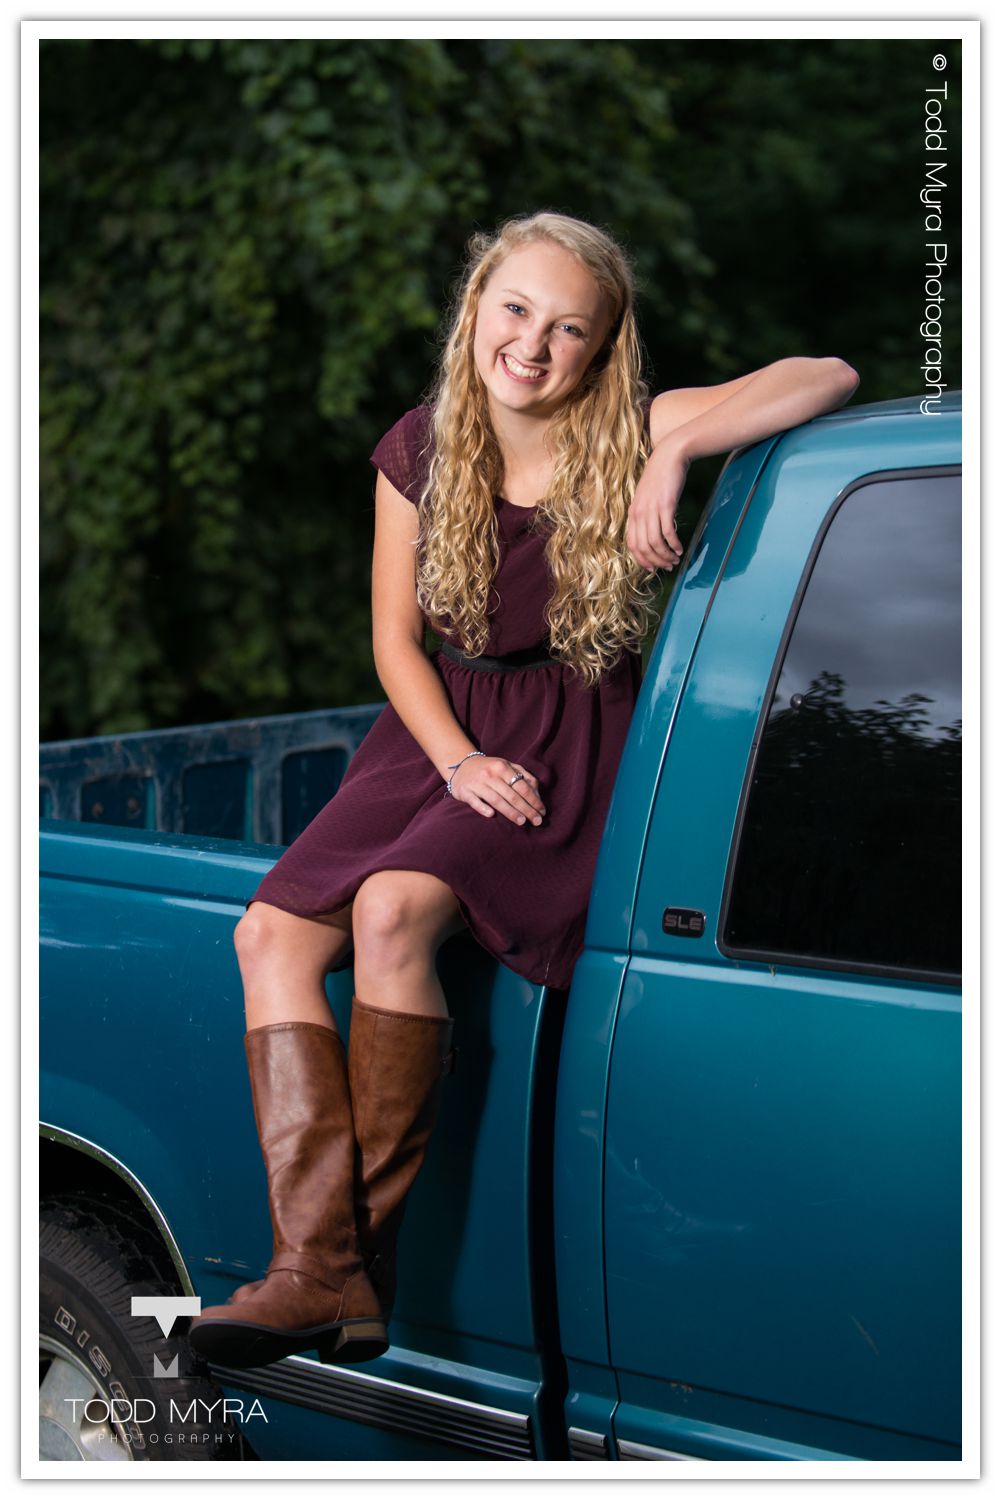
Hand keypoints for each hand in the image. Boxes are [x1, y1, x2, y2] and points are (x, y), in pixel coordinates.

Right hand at [449, 757, 546, 825]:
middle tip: (537, 821)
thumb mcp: (506, 766)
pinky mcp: (465, 791)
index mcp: (502, 767)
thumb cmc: (490, 769)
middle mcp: (490, 774)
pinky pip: (475, 802)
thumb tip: (537, 792)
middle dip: (526, 809)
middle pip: (512, 795)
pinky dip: (483, 808)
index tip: (542, 812)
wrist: (461, 764)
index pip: (522, 786)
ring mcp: (477, 783)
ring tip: (522, 822)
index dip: (534, 800)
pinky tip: (491, 815)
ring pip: (496, 800)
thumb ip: (523, 775)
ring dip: (510, 812)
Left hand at [626, 439, 688, 571]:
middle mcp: (639, 513)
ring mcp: (651, 509)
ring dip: (666, 555)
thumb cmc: (660, 477)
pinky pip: (668, 532)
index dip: (641, 560)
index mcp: (632, 513)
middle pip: (644, 547)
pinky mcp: (666, 505)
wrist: (669, 456)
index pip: (632, 544)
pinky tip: (680, 548)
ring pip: (655, 542)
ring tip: (675, 559)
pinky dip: (674, 544)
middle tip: (668, 566)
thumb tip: (651, 534)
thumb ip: (645, 514)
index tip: (652, 568)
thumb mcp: (646, 497)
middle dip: (656, 561)